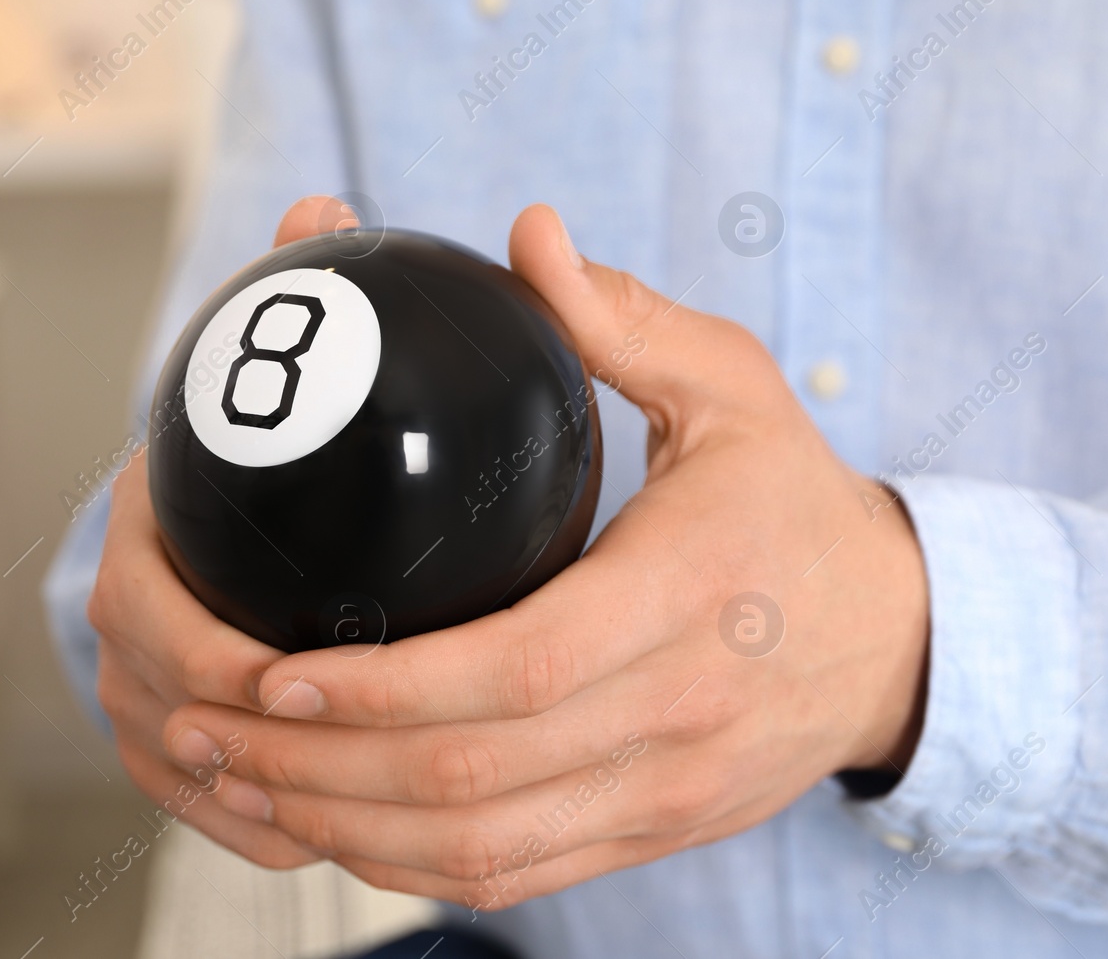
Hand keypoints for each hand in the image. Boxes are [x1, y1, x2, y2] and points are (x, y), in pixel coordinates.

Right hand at [87, 196, 368, 868]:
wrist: (271, 497)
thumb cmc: (283, 426)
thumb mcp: (298, 346)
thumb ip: (305, 277)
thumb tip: (324, 204)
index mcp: (154, 521)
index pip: (138, 588)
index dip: (189, 637)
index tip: (267, 667)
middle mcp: (137, 603)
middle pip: (143, 686)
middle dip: (209, 732)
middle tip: (303, 754)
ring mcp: (146, 674)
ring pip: (170, 752)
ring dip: (229, 788)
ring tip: (310, 814)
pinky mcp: (178, 734)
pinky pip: (197, 794)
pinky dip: (243, 819)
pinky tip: (309, 835)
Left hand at [159, 201, 929, 912]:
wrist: (898, 641)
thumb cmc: (800, 505)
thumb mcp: (737, 389)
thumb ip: (626, 319)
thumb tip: (528, 232)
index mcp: (685, 601)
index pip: (515, 672)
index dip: (382, 687)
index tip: (273, 670)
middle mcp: (672, 718)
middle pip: (471, 777)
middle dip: (321, 768)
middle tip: (210, 724)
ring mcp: (661, 793)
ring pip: (478, 847)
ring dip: (343, 827)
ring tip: (240, 780)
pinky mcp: (651, 833)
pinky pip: (512, 875)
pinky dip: (409, 861)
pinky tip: (332, 826)